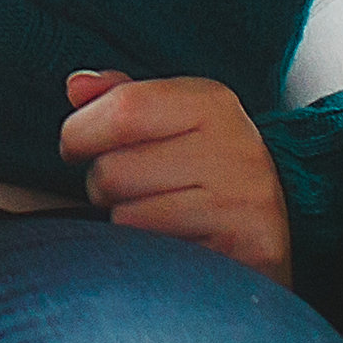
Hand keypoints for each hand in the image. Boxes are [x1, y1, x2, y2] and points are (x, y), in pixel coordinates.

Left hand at [60, 70, 293, 287]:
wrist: (267, 231)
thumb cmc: (203, 169)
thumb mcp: (169, 119)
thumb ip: (120, 98)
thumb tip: (77, 87)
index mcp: (212, 102)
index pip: (124, 109)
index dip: (80, 132)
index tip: (74, 147)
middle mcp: (235, 146)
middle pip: (113, 171)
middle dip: (101, 186)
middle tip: (130, 190)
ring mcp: (244, 201)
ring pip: (127, 217)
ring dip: (125, 222)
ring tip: (154, 215)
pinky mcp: (247, 251)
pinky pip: (155, 254)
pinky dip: (149, 253)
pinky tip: (174, 242)